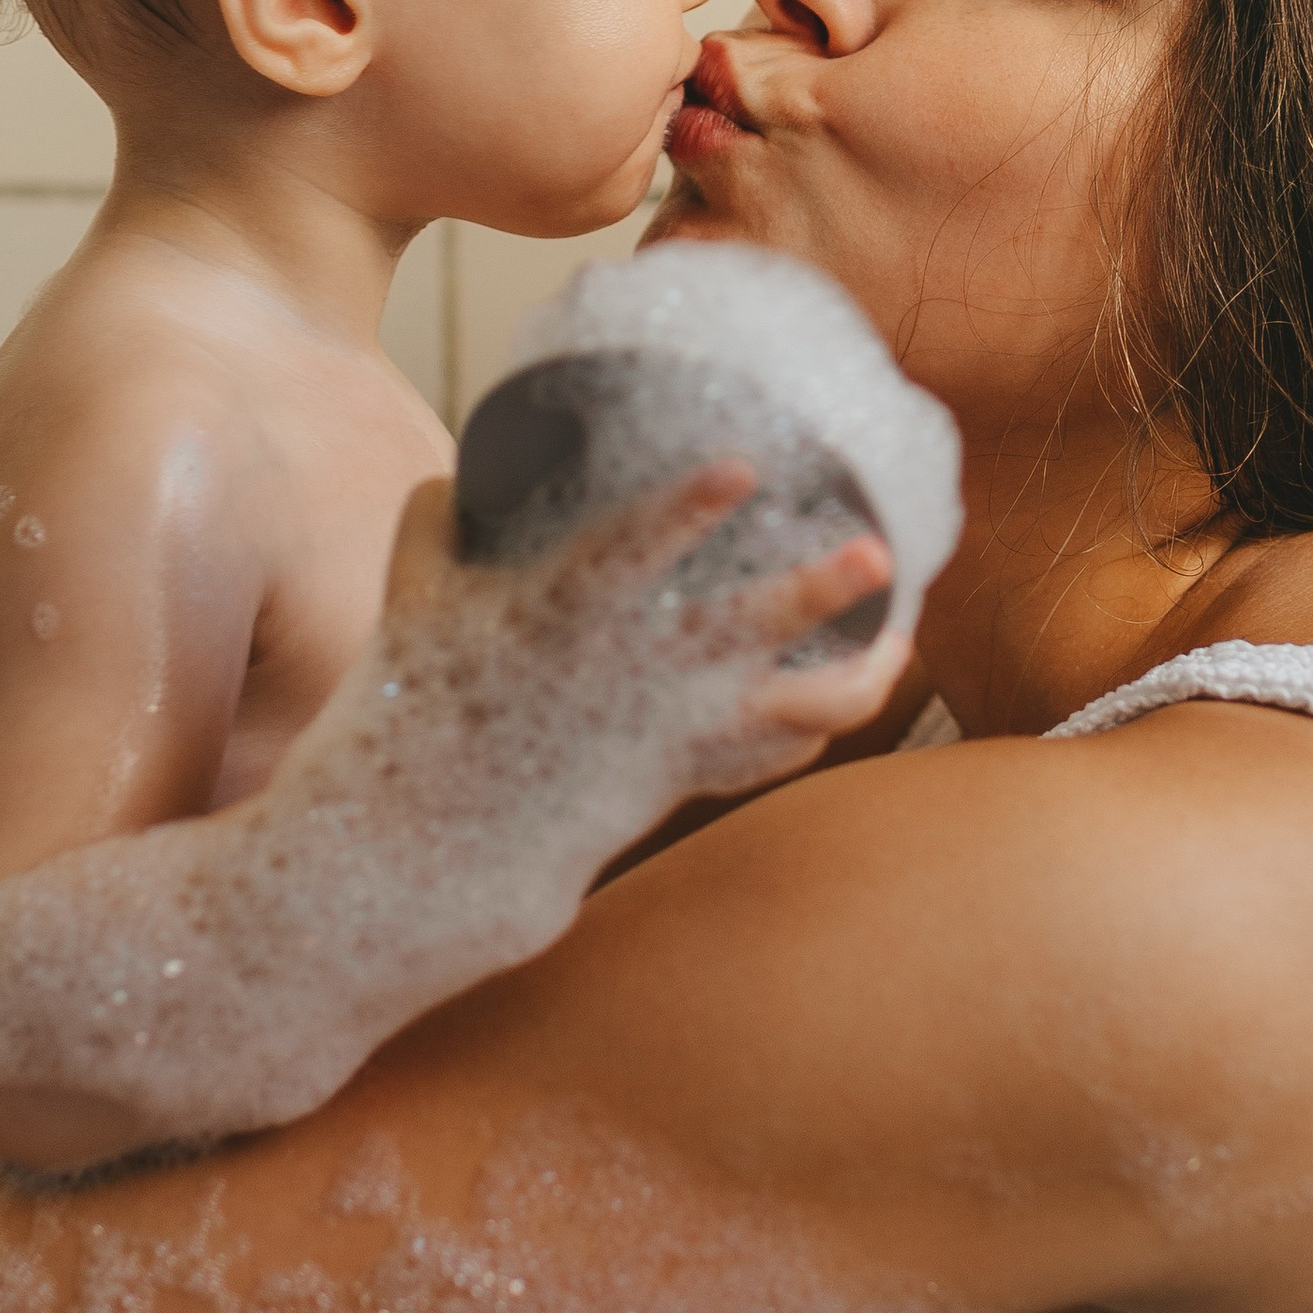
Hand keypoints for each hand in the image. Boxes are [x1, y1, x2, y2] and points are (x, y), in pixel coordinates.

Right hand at [372, 468, 909, 804]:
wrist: (430, 843)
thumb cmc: (411, 705)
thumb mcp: (412, 600)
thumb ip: (436, 522)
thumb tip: (462, 472)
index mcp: (562, 615)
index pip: (633, 548)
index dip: (689, 506)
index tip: (743, 469)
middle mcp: (631, 674)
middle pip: (745, 631)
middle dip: (815, 593)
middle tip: (874, 554)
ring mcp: (666, 734)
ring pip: (785, 713)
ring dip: (854, 681)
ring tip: (900, 646)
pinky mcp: (681, 777)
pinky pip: (766, 757)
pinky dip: (806, 729)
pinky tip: (838, 698)